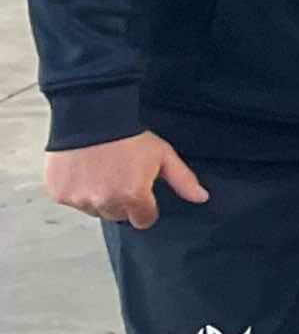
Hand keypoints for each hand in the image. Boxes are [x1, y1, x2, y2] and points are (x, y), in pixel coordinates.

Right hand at [45, 132, 206, 230]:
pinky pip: (72, 200)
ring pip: (94, 210)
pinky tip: (83, 169)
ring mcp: (80, 200)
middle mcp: (106, 203)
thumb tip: (202, 198)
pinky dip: (77, 189)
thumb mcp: (162, 154)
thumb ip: (182, 180)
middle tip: (120, 176)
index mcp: (133, 197)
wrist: (91, 114)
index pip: (144, 220)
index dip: (145, 206)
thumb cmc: (129, 134)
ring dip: (98, 197)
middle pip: (118, 215)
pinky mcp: (60, 193)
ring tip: (101, 170)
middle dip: (122, 200)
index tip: (141, 190)